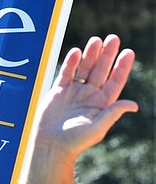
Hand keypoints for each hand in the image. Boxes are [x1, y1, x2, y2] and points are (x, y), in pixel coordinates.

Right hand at [36, 34, 136, 158]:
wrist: (50, 145)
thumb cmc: (75, 141)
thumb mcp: (97, 128)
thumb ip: (113, 113)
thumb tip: (133, 105)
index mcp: (102, 104)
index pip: (115, 81)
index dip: (122, 67)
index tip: (128, 52)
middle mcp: (89, 96)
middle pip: (100, 70)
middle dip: (107, 55)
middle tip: (113, 38)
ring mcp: (74, 92)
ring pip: (84, 69)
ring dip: (90, 55)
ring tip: (96, 40)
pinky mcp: (58, 92)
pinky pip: (66, 73)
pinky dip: (71, 63)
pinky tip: (76, 52)